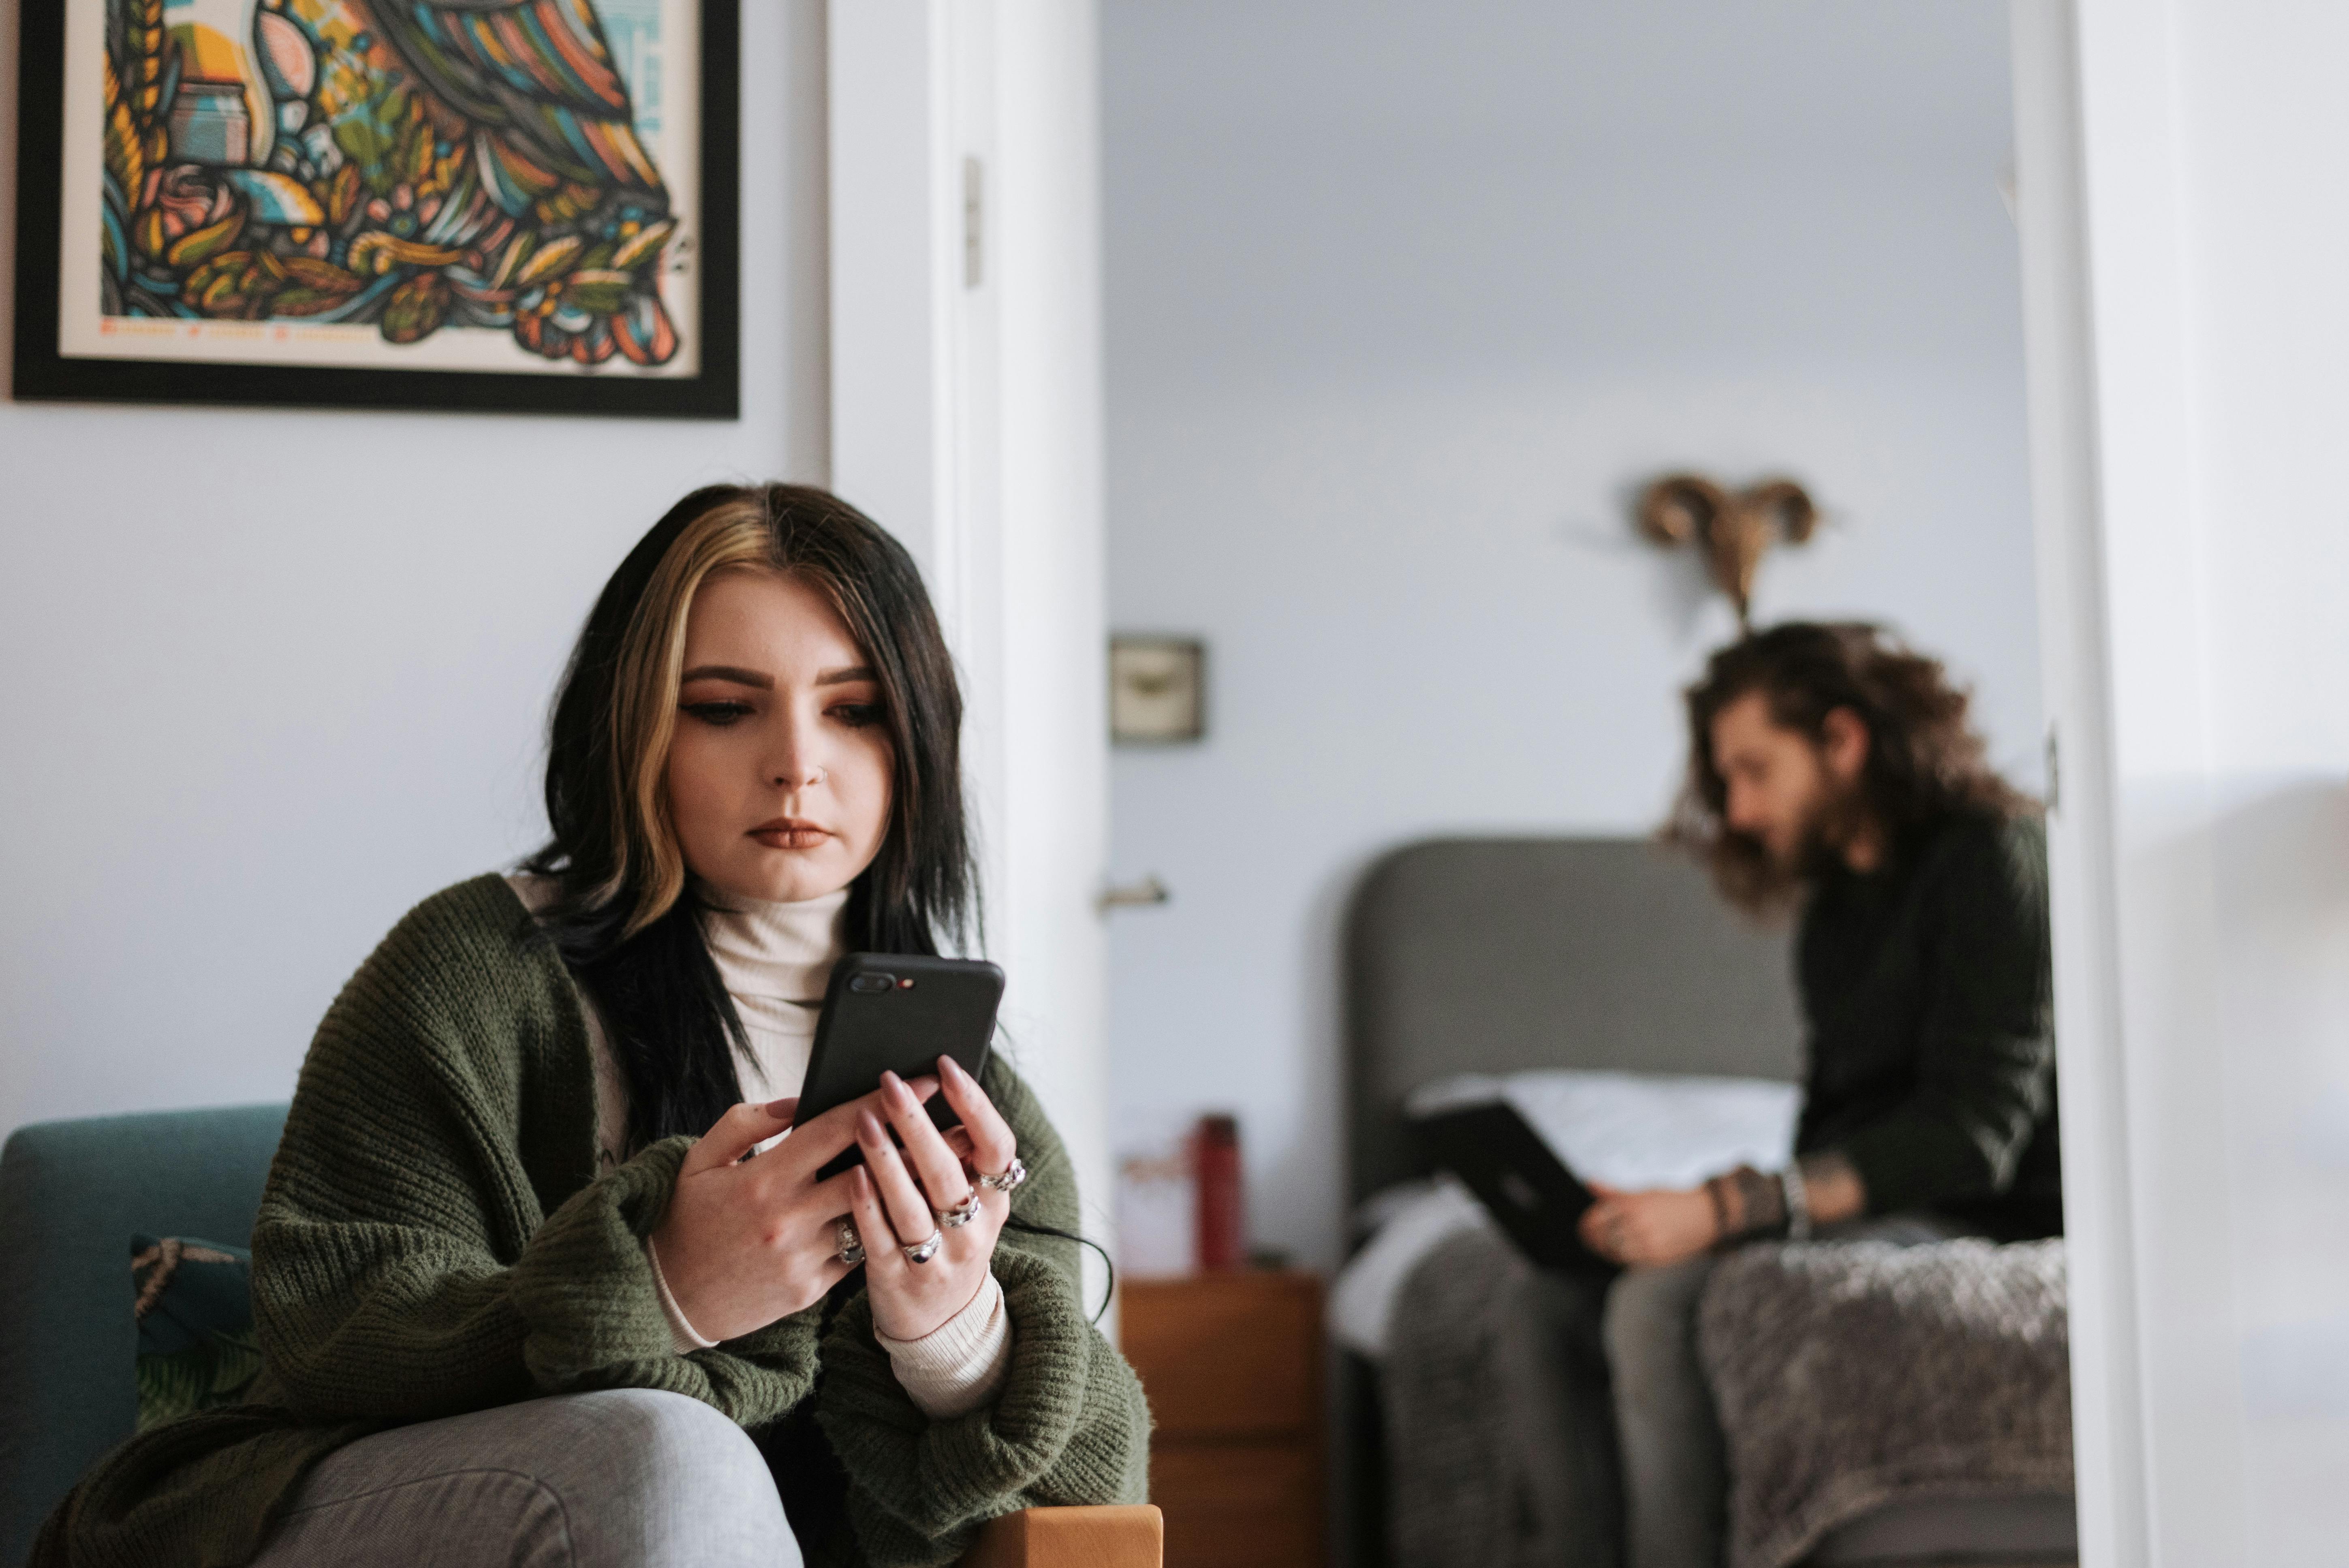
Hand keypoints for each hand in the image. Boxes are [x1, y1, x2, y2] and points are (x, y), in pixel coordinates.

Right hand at [649, 1079, 934, 1343]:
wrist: (666, 1301)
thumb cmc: (685, 1220)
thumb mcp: (701, 1160)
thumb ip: (747, 1122)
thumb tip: (796, 1100)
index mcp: (763, 1178)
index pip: (835, 1129)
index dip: (881, 1102)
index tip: (920, 1082)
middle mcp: (788, 1219)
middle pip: (869, 1174)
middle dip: (915, 1147)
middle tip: (956, 1126)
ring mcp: (802, 1258)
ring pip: (871, 1218)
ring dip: (906, 1193)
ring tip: (945, 1169)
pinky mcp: (810, 1291)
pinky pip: (857, 1254)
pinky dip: (877, 1231)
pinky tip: (906, 1212)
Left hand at [847, 1055, 1020, 1341]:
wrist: (940, 1323)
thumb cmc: (948, 1239)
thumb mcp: (972, 1203)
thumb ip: (959, 1158)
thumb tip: (932, 1090)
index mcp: (995, 1200)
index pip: (996, 1146)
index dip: (974, 1105)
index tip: (946, 1067)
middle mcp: (974, 1230)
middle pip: (948, 1170)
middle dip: (918, 1122)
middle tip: (890, 1082)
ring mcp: (938, 1258)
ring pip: (914, 1205)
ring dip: (888, 1160)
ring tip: (863, 1119)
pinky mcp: (899, 1280)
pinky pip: (882, 1239)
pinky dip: (869, 1205)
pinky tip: (852, 1173)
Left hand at [1578, 1183, 1718, 1268]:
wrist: (1704, 1216)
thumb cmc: (1671, 1202)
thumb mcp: (1643, 1192)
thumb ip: (1614, 1192)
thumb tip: (1589, 1182)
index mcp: (1632, 1203)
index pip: (1597, 1217)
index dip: (1586, 1224)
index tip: (1585, 1226)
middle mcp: (1638, 1221)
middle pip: (1601, 1236)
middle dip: (1591, 1239)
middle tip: (1588, 1239)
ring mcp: (1647, 1240)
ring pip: (1613, 1251)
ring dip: (1604, 1250)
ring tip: (1603, 1247)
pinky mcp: (1656, 1256)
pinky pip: (1629, 1261)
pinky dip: (1620, 1258)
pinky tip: (1620, 1253)